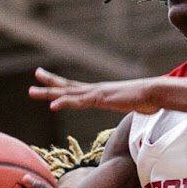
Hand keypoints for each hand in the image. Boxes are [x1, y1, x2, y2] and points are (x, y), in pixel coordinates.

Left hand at [29, 67, 161, 114]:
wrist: (155, 93)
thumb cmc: (148, 100)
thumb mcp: (133, 106)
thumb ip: (130, 108)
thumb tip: (139, 110)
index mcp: (101, 92)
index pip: (77, 88)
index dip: (62, 84)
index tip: (49, 79)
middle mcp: (96, 90)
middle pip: (68, 86)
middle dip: (50, 83)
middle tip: (35, 77)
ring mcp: (97, 93)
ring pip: (67, 93)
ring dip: (49, 93)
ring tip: (32, 92)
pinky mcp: (100, 99)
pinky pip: (78, 102)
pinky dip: (64, 103)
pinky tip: (52, 106)